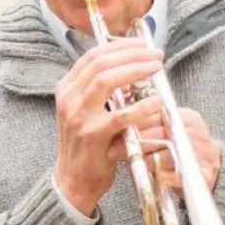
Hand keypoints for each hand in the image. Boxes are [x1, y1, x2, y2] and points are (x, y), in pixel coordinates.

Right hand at [53, 37, 164, 215]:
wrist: (73, 179)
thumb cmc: (87, 144)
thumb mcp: (86, 110)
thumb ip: (101, 89)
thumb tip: (132, 64)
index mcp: (67, 88)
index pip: (93, 56)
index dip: (120, 46)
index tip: (142, 44)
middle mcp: (69, 98)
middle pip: (101, 63)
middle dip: (132, 54)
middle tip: (155, 54)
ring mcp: (79, 116)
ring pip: (106, 80)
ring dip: (136, 70)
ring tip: (157, 68)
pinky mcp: (93, 135)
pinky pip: (120, 115)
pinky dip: (142, 106)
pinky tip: (158, 101)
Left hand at [109, 107, 221, 193]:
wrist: (212, 169)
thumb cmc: (183, 149)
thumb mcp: (170, 131)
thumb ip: (150, 124)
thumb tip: (118, 120)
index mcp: (186, 117)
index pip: (155, 116)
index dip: (132, 123)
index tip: (114, 130)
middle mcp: (195, 132)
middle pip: (158, 135)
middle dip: (132, 143)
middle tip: (113, 149)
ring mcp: (201, 152)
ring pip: (165, 154)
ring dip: (144, 161)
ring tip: (128, 164)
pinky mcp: (204, 173)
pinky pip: (178, 174)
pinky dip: (163, 177)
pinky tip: (152, 178)